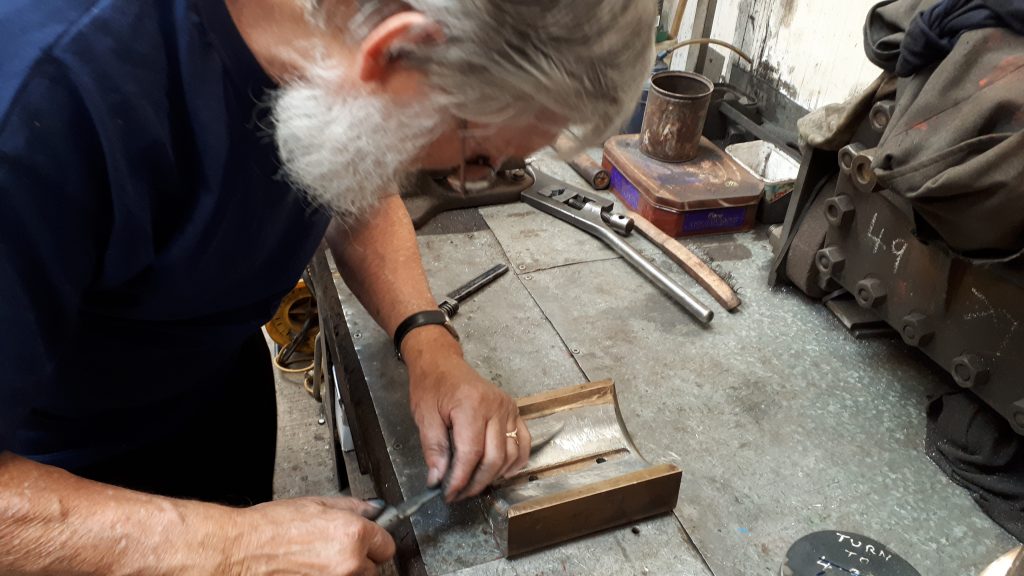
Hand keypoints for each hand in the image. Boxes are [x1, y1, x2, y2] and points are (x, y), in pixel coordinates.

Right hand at [228, 497, 394, 574]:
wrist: (240, 551)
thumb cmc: (271, 528)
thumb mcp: (317, 504)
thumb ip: (352, 508)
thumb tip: (373, 510)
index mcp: (353, 535)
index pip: (387, 545)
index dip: (376, 540)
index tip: (368, 539)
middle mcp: (349, 563)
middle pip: (373, 566)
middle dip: (360, 558)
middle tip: (335, 548)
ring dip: (345, 571)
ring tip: (318, 559)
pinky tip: (310, 569)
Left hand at [403, 326, 531, 500]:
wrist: (442, 363)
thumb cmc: (431, 386)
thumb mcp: (424, 416)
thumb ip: (434, 449)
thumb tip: (438, 480)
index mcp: (471, 406)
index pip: (471, 454)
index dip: (460, 479)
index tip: (449, 494)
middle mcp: (496, 407)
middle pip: (494, 458)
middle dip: (477, 483)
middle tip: (459, 494)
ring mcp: (509, 409)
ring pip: (511, 454)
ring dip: (495, 476)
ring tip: (475, 485)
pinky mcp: (514, 411)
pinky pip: (523, 442)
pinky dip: (515, 462)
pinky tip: (500, 473)